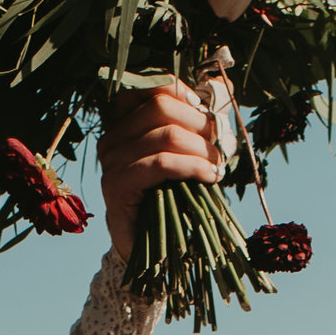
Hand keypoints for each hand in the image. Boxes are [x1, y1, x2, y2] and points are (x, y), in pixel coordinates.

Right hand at [100, 84, 220, 259]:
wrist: (147, 248)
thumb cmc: (169, 199)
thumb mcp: (183, 156)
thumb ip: (195, 124)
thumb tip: (224, 91)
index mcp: (124, 121)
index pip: (153, 86)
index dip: (185, 94)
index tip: (207, 115)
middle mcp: (112, 136)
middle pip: (162, 107)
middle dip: (200, 124)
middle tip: (219, 147)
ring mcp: (111, 160)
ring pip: (166, 136)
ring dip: (201, 149)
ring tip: (217, 166)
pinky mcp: (117, 185)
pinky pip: (161, 164)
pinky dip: (192, 167)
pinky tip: (209, 177)